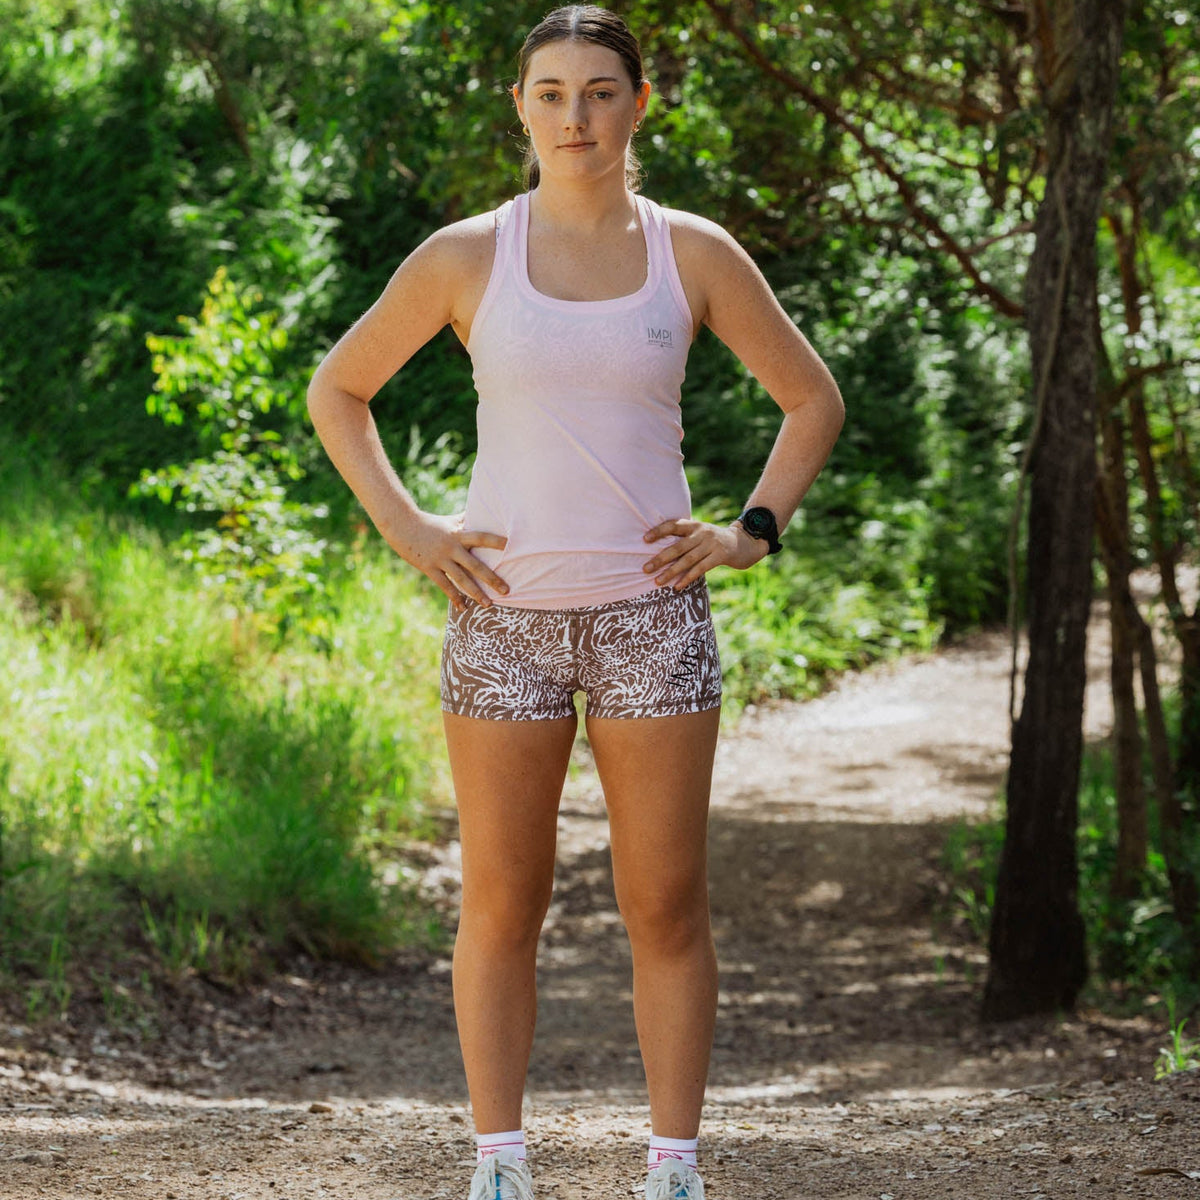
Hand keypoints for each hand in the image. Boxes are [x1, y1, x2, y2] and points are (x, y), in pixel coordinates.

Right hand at [395, 512, 508, 609]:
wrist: (402, 525)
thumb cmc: (430, 523)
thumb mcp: (450, 521)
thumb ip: (466, 520)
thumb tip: (482, 510)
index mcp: (459, 534)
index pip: (481, 537)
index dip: (496, 541)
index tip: (511, 547)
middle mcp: (452, 547)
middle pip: (475, 565)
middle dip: (492, 578)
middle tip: (507, 590)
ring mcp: (440, 559)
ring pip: (461, 579)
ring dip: (476, 593)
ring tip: (488, 605)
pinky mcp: (429, 568)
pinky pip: (445, 586)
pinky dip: (455, 598)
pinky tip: (464, 608)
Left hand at [642, 517, 768, 589]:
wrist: (743, 543)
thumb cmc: (714, 541)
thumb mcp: (701, 533)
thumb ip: (685, 538)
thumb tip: (659, 551)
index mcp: (694, 525)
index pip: (673, 525)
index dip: (659, 531)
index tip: (644, 539)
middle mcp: (701, 533)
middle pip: (677, 547)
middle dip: (660, 559)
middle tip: (645, 568)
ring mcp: (711, 544)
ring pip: (687, 560)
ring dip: (671, 572)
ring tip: (658, 581)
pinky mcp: (720, 556)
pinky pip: (700, 568)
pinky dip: (687, 578)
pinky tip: (677, 586)